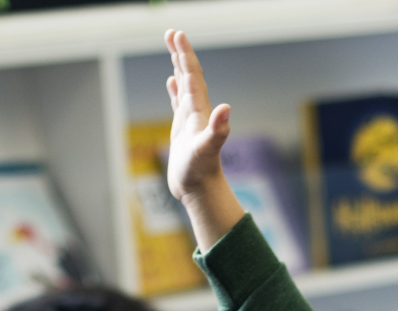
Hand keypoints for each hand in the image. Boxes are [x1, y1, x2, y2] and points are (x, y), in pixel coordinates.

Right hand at [163, 29, 246, 251]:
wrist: (201, 191)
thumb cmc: (202, 172)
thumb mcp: (207, 149)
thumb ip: (218, 130)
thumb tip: (226, 109)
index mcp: (201, 111)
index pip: (193, 77)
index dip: (186, 55)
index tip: (177, 35)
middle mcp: (197, 112)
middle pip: (189, 76)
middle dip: (181, 53)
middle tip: (172, 32)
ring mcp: (190, 121)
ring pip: (184, 86)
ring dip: (178, 67)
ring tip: (173, 47)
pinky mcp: (184, 132)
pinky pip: (179, 104)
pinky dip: (175, 91)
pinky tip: (171, 83)